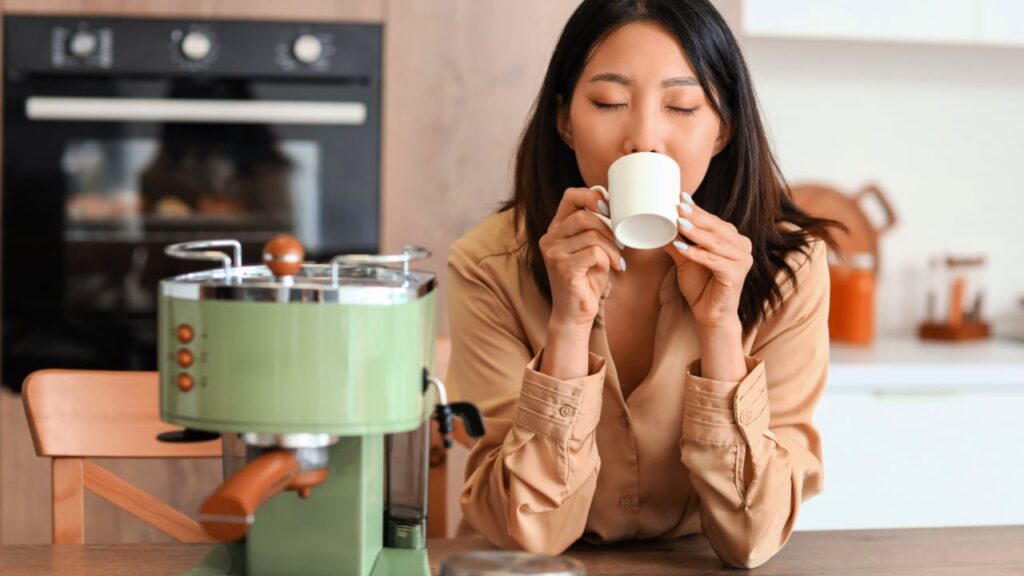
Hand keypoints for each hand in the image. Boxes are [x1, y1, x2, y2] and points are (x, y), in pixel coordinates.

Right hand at [540, 186, 624, 327]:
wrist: (575, 314)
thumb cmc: (587, 280)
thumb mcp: (592, 248)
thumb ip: (596, 227)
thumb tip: (612, 202)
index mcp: (556, 229)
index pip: (571, 196)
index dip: (593, 196)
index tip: (610, 209)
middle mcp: (549, 238)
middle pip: (584, 215)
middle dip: (609, 228)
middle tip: (619, 243)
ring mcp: (553, 253)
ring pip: (592, 234)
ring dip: (612, 247)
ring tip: (617, 260)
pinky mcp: (563, 268)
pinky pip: (594, 252)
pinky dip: (608, 259)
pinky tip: (612, 269)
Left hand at [662, 193, 752, 331]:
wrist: (711, 315)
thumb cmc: (701, 286)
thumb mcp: (685, 259)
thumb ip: (676, 242)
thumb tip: (656, 224)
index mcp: (733, 239)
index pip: (713, 220)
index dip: (696, 209)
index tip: (680, 196)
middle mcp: (742, 246)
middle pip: (715, 228)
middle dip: (695, 216)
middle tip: (677, 205)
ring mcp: (742, 260)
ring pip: (715, 242)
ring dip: (695, 232)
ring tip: (677, 223)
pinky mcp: (736, 275)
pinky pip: (715, 261)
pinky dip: (698, 254)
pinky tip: (682, 248)